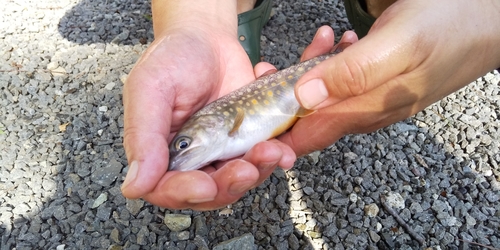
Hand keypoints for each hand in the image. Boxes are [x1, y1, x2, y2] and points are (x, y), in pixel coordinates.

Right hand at [121, 2, 295, 209]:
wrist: (208, 39)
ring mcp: (221, 152)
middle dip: (230, 184)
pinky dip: (275, 157)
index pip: (166, 189)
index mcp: (159, 152)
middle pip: (209, 192)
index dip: (185, 193)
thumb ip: (143, 137)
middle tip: (246, 168)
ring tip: (270, 150)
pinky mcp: (247, 142)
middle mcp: (190, 159)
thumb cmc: (173, 59)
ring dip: (258, 170)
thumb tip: (134, 187)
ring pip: (240, 180)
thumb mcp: (150, 89)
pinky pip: (262, 160)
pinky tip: (281, 147)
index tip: (205, 184)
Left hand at [276, 0, 499, 155]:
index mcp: (368, 110)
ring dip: (313, 70)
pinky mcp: (382, 85)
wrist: (491, 20)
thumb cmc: (450, 27)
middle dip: (288, 92)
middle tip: (279, 65)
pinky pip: (346, 82)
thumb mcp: (398, 45)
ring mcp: (377, 100)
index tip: (249, 114)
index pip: (308, 137)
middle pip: (312, 116)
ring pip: (326, 97)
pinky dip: (334, 62)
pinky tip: (343, 39)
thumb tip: (305, 100)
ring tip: (325, 37)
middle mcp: (369, 113)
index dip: (274, 132)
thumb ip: (352, 75)